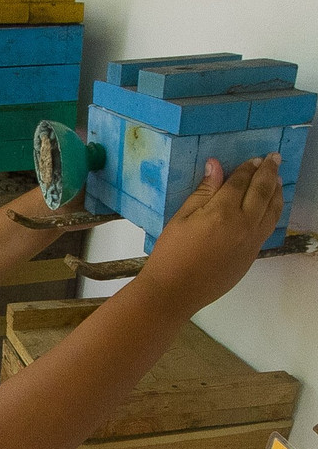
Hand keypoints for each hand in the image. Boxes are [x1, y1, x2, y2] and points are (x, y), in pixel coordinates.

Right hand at [141, 154, 281, 314]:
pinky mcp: (252, 253)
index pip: (240, 182)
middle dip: (269, 172)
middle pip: (262, 191)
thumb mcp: (180, 218)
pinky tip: (271, 205)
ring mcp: (252, 240)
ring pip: (273, 209)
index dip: (247, 168)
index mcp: (222, 212)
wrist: (176, 290)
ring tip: (277, 179)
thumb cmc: (171, 253)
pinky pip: (270, 226)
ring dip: (277, 190)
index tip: (254, 159)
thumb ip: (203, 192)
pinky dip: (274, 210)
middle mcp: (244, 223)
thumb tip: (215, 165)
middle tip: (274, 158)